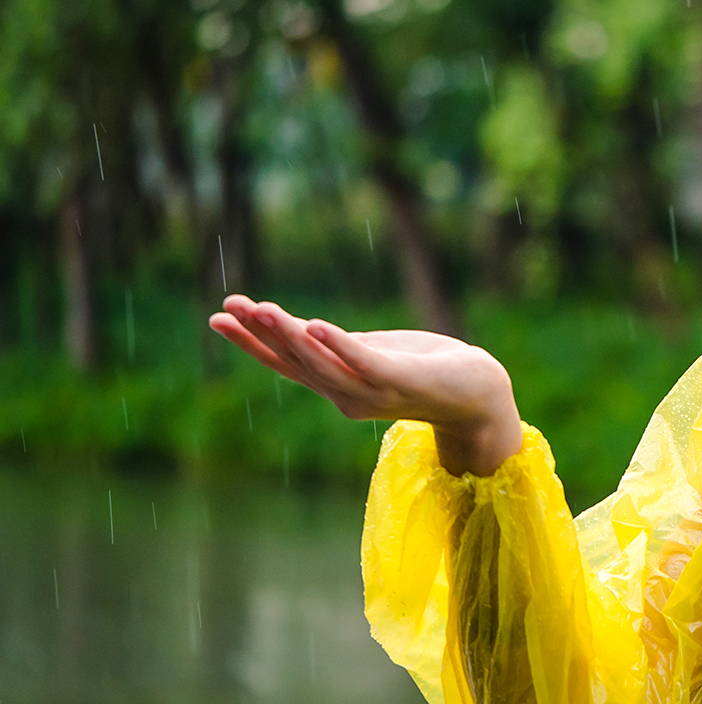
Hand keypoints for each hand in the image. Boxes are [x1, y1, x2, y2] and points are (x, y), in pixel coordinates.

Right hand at [208, 295, 522, 476]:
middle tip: (228, 308)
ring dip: (291, 335)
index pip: (286, 363)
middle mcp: (348, 395)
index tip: (219, 317)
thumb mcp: (379, 355)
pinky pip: (364, 363)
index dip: (252, 342)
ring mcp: (374, 391)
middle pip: (295, 362)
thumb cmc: (431, 371)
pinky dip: (339, 346)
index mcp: (340, 385)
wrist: (480, 395)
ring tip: (263, 308)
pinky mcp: (402, 380)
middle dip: (261, 334)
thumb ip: (345, 348)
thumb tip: (309, 331)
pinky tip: (317, 325)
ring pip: (323, 363)